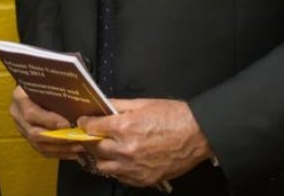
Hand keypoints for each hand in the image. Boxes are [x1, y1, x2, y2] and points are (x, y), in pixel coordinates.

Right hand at [9, 86, 84, 160]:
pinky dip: (58, 153)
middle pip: (34, 133)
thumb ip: (56, 90)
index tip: (66, 124)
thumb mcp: (46, 81)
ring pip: (39, 145)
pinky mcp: (27, 137)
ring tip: (78, 147)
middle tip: (77, 139)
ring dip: (60, 148)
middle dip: (57, 139)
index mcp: (19, 97)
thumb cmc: (43, 82)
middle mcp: (17, 114)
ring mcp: (21, 127)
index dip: (48, 120)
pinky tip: (72, 153)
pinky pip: (41, 150)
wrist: (32, 86)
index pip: (30, 113)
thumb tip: (75, 98)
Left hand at [77, 99, 211, 188]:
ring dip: (103, 158)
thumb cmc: (174, 116)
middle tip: (96, 136)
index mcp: (124, 127)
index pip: (91, 128)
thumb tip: (102, 106)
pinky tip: (123, 160)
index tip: (84, 122)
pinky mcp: (144, 179)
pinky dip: (118, 169)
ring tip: (109, 149)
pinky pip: (120, 178)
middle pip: (95, 148)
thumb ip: (118, 105)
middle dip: (93, 141)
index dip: (86, 123)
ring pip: (104, 167)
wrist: (198, 134)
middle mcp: (126, 149)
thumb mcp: (143, 103)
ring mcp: (134, 167)